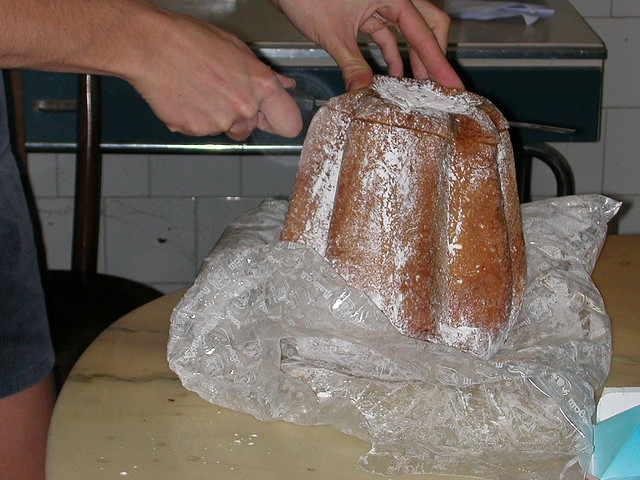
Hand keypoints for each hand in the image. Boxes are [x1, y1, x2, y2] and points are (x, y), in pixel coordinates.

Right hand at [123, 8, 302, 139]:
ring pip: (225, 129)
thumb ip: (264, 74)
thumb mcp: (236, 49)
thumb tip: (284, 84)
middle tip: (220, 91)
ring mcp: (219, 124)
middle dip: (240, 115)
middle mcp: (244, 110)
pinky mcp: (196, 131)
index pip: (289, 123)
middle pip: (251, 128)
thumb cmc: (190, 40)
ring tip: (198, 88)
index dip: (280, 120)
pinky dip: (194, 118)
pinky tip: (185, 95)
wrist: (148, 47)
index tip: (272, 117)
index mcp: (261, 87)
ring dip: (216, 116)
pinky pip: (201, 131)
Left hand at [271, 0, 463, 89]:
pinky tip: (391, 75)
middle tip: (435, 86)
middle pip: (427, 26)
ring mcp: (380, 2)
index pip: (425, 33)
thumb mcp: (333, 35)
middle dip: (431, 57)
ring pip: (408, 31)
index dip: (439, 62)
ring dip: (411, 58)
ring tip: (413, 87)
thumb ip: (352, 65)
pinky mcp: (367, 10)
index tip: (452, 83)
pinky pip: (388, 33)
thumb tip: (364, 93)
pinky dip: (392, 53)